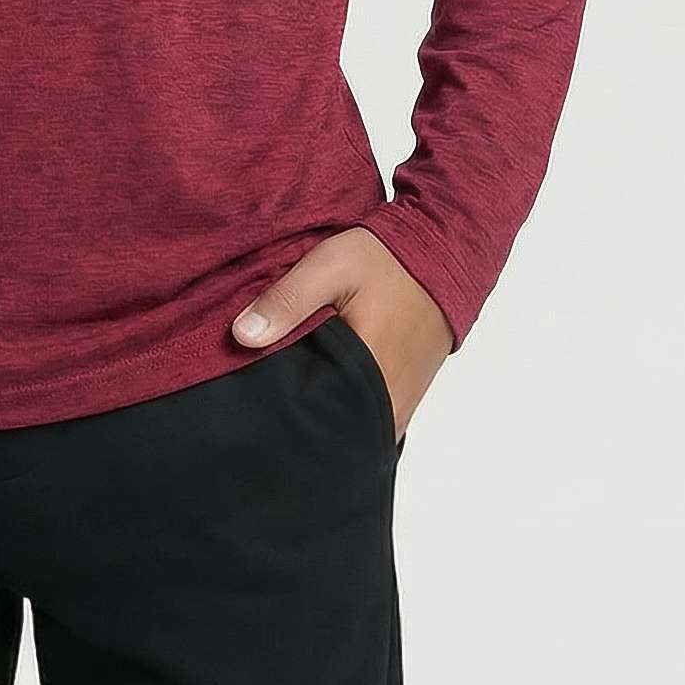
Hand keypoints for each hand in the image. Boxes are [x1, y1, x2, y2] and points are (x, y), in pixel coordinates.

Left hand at [229, 227, 453, 438]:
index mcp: (369, 376)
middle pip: (332, 430)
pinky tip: (320, 387)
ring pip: (350, 426)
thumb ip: (287, 300)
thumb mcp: (330, 266)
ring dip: (323, 413)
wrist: (444, 253)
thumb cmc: (388, 260)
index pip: (314, 418)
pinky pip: (366, 416)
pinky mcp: (404, 396)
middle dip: (300, 418)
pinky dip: (343, 406)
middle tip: (266, 403)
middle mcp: (389, 403)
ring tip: (290, 396)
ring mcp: (400, 404)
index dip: (280, 412)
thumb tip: (241, 336)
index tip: (254, 402)